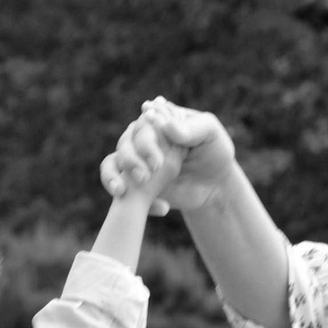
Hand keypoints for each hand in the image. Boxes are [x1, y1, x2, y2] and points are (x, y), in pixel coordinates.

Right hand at [102, 98, 239, 212]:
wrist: (214, 186)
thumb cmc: (214, 153)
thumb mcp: (211, 134)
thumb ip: (192, 128)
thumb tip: (165, 126)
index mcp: (160, 120)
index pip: (146, 120)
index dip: (149, 134)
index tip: (159, 152)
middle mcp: (142, 137)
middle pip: (126, 141)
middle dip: (134, 158)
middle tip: (153, 170)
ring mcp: (135, 161)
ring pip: (113, 162)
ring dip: (119, 176)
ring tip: (134, 188)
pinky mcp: (133, 184)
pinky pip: (117, 187)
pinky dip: (129, 198)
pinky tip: (161, 208)